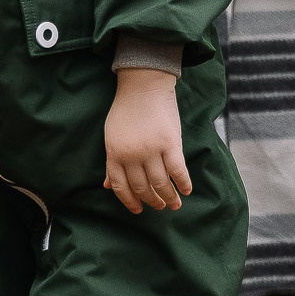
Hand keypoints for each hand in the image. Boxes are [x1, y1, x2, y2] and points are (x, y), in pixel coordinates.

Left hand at [104, 68, 191, 212]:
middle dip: (152, 201)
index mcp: (114, 154)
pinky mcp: (170, 142)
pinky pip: (177, 170)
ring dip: (169, 196)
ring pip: (160, 183)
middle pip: (143, 187)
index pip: (121, 187)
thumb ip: (111, 162)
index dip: (130, 202)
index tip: (139, 210)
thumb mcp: (111, 137)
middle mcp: (131, 155)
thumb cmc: (126, 109)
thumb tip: (107, 185)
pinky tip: (187, 190)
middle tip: (161, 207)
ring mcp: (151, 150)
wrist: (143, 84)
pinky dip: (183, 182)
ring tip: (175, 203)